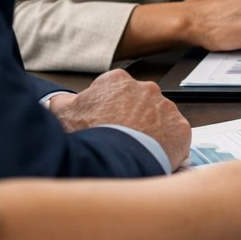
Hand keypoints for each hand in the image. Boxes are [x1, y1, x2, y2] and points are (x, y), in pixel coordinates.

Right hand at [51, 69, 191, 167]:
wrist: (115, 158)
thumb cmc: (91, 135)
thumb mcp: (64, 114)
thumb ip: (62, 101)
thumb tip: (59, 99)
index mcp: (118, 81)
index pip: (115, 90)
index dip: (108, 108)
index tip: (105, 121)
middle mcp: (147, 88)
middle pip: (140, 102)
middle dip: (132, 117)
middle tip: (121, 136)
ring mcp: (167, 107)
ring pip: (159, 117)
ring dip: (151, 129)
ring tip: (135, 148)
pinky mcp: (181, 127)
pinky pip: (174, 135)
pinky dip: (166, 144)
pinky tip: (152, 154)